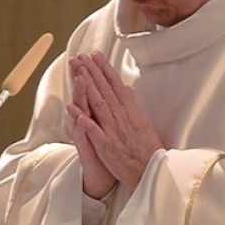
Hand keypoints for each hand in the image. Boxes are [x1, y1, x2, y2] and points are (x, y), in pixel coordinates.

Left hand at [66, 51, 163, 193]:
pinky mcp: (106, 146)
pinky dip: (85, 119)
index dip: (104, 69)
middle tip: (81, 56)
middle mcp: (121, 117)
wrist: (150, 170)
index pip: (115, 84)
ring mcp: (113, 130)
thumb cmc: (147, 147)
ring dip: (87, 87)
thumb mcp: (143, 121)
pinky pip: (93, 131)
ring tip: (78, 72)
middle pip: (104, 90)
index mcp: (130, 110)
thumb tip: (127, 89)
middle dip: (92, 71)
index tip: (96, 55)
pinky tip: (74, 109)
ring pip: (98, 104)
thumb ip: (133, 104)